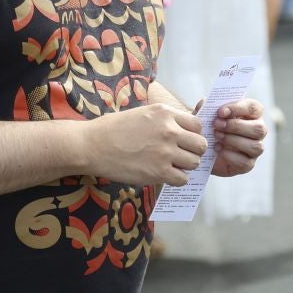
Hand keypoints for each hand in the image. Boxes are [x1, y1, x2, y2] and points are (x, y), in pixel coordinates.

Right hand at [82, 101, 207, 185]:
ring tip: (171, 166)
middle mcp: (169, 130)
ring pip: (194, 163)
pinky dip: (176, 179)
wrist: (92, 145)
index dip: (192, 134)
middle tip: (181, 155)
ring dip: (185, 166)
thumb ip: (164, 120)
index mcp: (165, 113)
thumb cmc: (113, 129)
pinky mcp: (159, 172)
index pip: (197, 125)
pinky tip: (164, 175)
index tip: (184, 141)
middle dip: (193, 151)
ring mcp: (165, 152)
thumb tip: (183, 131)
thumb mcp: (143, 114)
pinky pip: (182, 179)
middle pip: (200, 144)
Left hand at [209, 100, 267, 176]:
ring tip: (216, 136)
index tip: (221, 111)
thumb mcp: (206, 114)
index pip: (254, 107)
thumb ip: (206, 106)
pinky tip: (217, 148)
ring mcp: (255, 148)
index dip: (239, 108)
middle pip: (258, 128)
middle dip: (236, 126)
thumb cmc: (209, 126)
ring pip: (255, 146)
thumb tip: (206, 103)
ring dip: (233, 140)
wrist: (202, 149)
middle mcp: (258, 131)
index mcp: (252, 114)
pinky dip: (229, 155)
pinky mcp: (248, 164)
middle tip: (216, 124)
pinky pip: (245, 162)